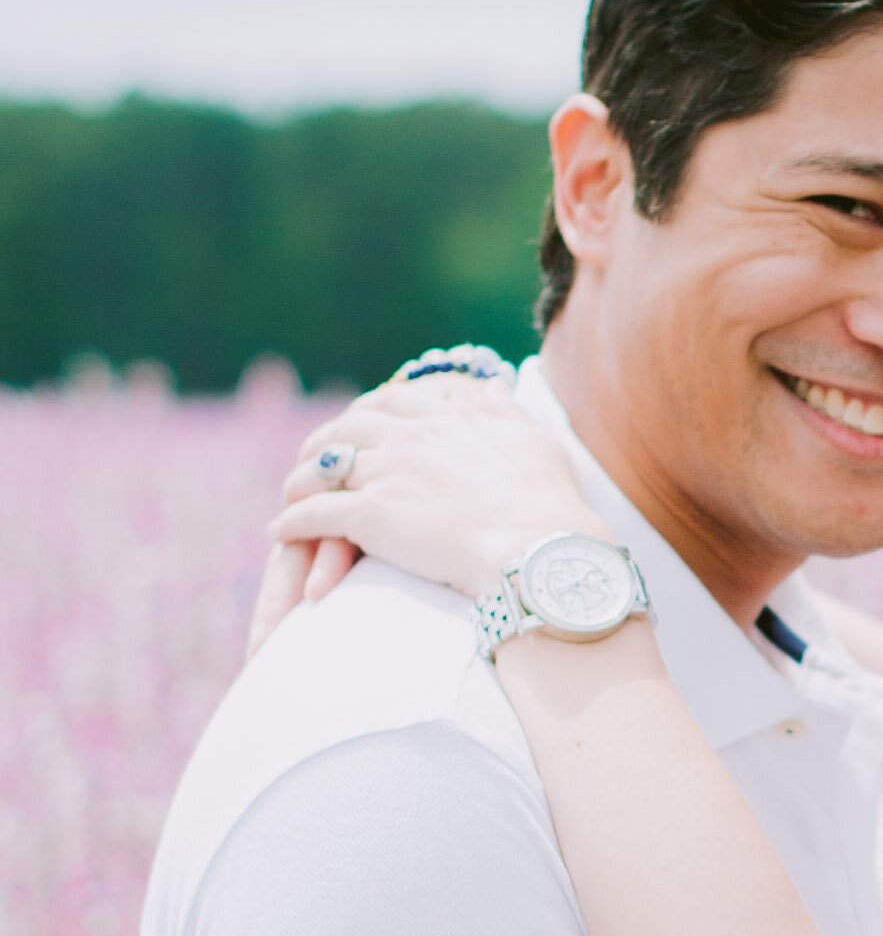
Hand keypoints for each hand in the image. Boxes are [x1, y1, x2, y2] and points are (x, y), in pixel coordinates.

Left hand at [268, 373, 600, 604]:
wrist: (537, 550)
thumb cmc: (549, 504)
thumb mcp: (535, 440)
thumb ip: (506, 410)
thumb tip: (494, 384)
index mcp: (445, 415)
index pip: (391, 400)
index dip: (368, 412)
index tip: (360, 424)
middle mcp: (408, 436)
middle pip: (346, 428)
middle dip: (324, 442)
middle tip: (315, 459)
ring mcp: (386, 474)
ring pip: (322, 468)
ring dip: (302, 480)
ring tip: (292, 495)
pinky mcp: (370, 516)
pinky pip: (315, 514)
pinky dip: (292, 521)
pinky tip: (280, 530)